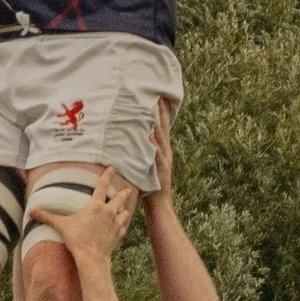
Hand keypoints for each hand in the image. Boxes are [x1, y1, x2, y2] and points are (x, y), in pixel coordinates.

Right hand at [32, 170, 136, 260]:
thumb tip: (32, 212)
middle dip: (124, 192)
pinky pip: (123, 226)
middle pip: (120, 198)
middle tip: (127, 188)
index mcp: (95, 206)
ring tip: (126, 207)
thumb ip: (47, 217)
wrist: (92, 257)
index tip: (113, 168)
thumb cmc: (77, 239)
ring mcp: (115, 223)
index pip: (102, 186)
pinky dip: (123, 224)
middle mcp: (108, 212)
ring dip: (125, 208)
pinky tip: (122, 225)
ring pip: (125, 212)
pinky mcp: (118, 234)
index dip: (107, 175)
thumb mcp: (61, 225)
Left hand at [144, 100, 176, 215]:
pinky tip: (149, 135)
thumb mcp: (147, 166)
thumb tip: (134, 141)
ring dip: (156, 123)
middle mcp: (165, 153)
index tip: (158, 96)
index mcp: (163, 151)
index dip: (161, 112)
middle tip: (158, 94)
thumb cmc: (150, 186)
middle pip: (163, 128)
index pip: (162, 127)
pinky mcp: (159, 170)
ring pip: (160, 138)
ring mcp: (163, 160)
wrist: (160, 206)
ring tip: (152, 108)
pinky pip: (155, 154)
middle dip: (161, 111)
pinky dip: (153, 144)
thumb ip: (144, 154)